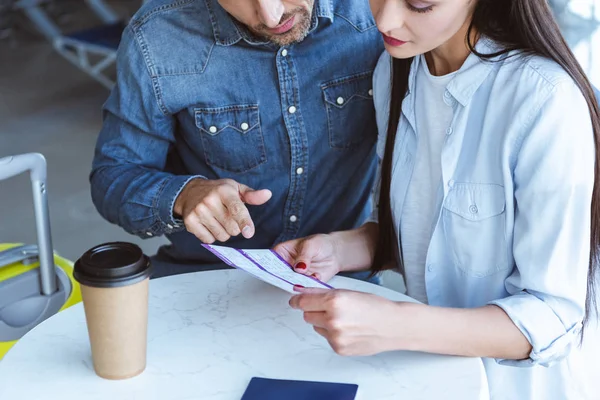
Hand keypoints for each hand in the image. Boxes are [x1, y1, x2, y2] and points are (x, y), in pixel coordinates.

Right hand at [174, 178, 271, 242]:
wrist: (189, 192)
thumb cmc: (217, 191)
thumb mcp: (235, 188)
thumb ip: (252, 195)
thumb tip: (268, 194)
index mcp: (224, 191)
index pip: (236, 209)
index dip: (244, 221)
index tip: (249, 232)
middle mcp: (210, 200)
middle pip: (232, 228)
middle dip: (234, 227)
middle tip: (227, 217)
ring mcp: (198, 212)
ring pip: (221, 236)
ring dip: (223, 232)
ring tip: (217, 220)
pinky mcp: (190, 222)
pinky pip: (209, 240)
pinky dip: (211, 236)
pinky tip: (208, 224)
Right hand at [274, 234, 340, 281]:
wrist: (335, 253)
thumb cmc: (320, 244)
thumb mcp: (311, 245)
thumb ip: (304, 256)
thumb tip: (298, 267)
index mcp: (282, 252)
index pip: (270, 260)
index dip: (268, 265)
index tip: (271, 270)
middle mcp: (286, 266)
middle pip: (278, 274)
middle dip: (282, 277)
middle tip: (289, 276)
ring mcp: (295, 276)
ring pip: (290, 283)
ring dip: (296, 283)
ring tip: (304, 277)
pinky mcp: (305, 284)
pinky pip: (303, 288)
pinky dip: (308, 286)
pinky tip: (315, 277)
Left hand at [289, 288, 404, 355]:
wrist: (394, 326)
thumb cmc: (376, 307)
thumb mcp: (349, 292)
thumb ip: (323, 293)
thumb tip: (302, 293)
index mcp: (335, 301)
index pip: (303, 301)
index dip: (298, 300)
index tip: (295, 300)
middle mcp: (333, 320)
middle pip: (307, 315)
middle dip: (315, 310)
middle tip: (331, 308)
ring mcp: (335, 337)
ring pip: (316, 327)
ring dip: (324, 323)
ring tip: (345, 320)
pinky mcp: (338, 348)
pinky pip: (326, 338)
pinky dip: (333, 334)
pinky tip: (349, 330)